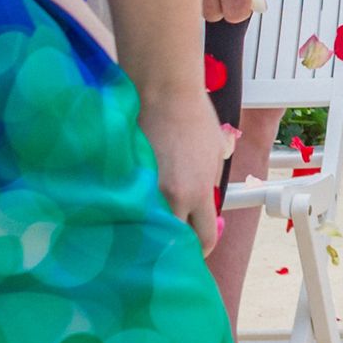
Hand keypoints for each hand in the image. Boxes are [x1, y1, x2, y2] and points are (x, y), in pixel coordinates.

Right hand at [135, 78, 226, 255]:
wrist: (163, 93)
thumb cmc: (194, 116)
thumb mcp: (215, 152)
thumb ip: (210, 182)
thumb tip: (206, 199)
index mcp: (198, 193)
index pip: (204, 237)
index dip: (203, 247)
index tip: (199, 249)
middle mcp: (172, 197)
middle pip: (174, 239)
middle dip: (176, 245)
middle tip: (175, 245)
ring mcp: (146, 189)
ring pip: (149, 226)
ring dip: (152, 230)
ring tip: (151, 230)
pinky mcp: (127, 178)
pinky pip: (130, 205)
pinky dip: (133, 211)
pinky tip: (131, 211)